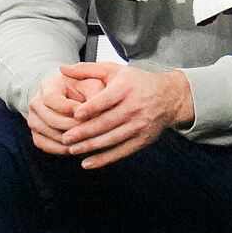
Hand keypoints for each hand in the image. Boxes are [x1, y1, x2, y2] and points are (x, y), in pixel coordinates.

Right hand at [25, 69, 89, 152]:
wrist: (77, 100)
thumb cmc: (88, 90)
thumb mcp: (92, 85)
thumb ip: (94, 94)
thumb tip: (94, 113)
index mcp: (48, 85)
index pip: (50, 98)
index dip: (67, 107)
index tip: (84, 113)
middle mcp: (36, 102)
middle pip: (49, 118)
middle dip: (70, 126)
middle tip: (89, 131)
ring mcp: (33, 120)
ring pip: (47, 133)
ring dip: (66, 139)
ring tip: (85, 141)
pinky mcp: (37, 135)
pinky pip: (45, 145)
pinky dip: (60, 149)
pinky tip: (77, 148)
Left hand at [54, 60, 193, 169]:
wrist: (169, 97)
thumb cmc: (136, 82)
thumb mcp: (114, 70)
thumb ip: (87, 70)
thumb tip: (62, 69)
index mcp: (126, 88)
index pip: (106, 100)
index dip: (91, 108)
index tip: (75, 115)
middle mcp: (134, 107)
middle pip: (106, 122)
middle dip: (85, 132)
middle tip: (66, 138)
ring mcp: (139, 125)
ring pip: (112, 139)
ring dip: (91, 147)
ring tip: (72, 150)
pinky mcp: (143, 139)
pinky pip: (121, 151)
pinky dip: (104, 159)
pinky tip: (88, 163)